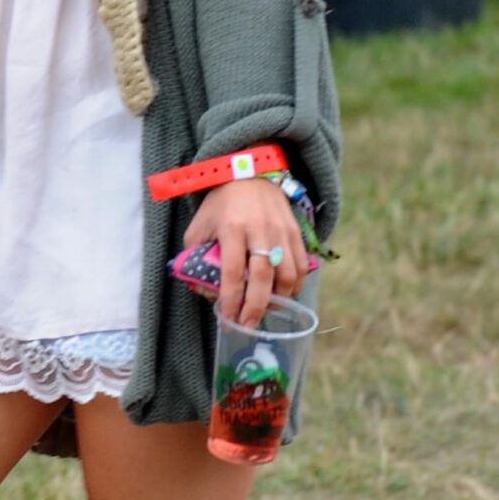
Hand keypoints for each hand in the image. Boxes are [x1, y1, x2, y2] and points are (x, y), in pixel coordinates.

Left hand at [184, 180, 311, 329]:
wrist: (250, 174)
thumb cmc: (221, 203)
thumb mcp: (200, 225)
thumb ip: (196, 255)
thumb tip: (202, 288)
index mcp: (232, 227)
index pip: (232, 270)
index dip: (231, 298)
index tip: (227, 318)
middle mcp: (259, 230)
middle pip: (262, 276)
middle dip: (255, 306)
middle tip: (248, 325)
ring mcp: (281, 231)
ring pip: (287, 273)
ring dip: (278, 299)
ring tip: (265, 311)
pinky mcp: (296, 231)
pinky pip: (301, 264)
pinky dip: (295, 285)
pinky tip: (284, 295)